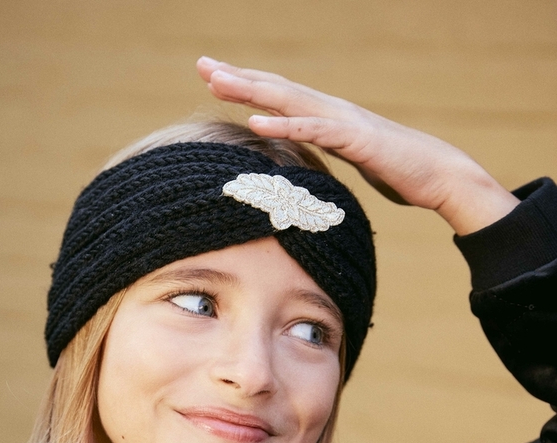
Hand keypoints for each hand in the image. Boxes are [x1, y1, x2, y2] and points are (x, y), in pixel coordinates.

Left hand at [197, 57, 518, 234]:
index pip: (281, 96)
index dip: (247, 85)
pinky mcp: (356, 139)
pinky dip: (285, 125)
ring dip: (252, 90)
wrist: (440, 176)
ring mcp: (344, 121)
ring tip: (217, 82)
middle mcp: (332, 110)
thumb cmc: (399, 171)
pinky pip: (314, 130)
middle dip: (238, 76)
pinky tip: (257, 121)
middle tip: (203, 65)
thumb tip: (308, 161)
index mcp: (329, 116)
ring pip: (290, 101)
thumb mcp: (353, 160)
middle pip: (277, 89)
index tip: (214, 78)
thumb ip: (329, 152)